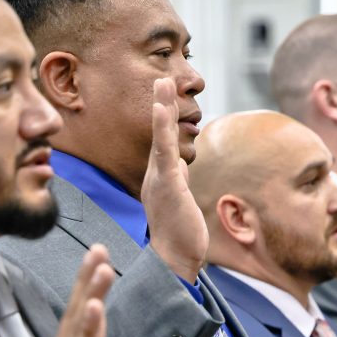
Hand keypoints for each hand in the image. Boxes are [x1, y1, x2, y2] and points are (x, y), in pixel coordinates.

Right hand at [42, 245, 115, 336]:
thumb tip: (98, 333)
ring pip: (81, 326)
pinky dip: (90, 329)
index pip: (77, 312)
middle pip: (76, 310)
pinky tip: (94, 307)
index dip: (85, 283)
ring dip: (91, 294)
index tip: (96, 256)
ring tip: (101, 267)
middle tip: (98, 248)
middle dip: (87, 278)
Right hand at [141, 78, 208, 282]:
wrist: (174, 260)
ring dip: (161, 109)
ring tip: (162, 83)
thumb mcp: (180, 199)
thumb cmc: (178, 233)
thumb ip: (179, 179)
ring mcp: (159, 179)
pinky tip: (163, 110)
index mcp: (160, 176)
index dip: (165, 116)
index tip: (166, 93)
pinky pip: (165, 152)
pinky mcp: (168, 185)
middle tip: (162, 76)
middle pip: (158, 132)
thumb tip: (181, 163)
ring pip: (160, 138)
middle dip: (160, 103)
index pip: (164, 140)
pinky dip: (163, 130)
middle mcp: (155, 174)